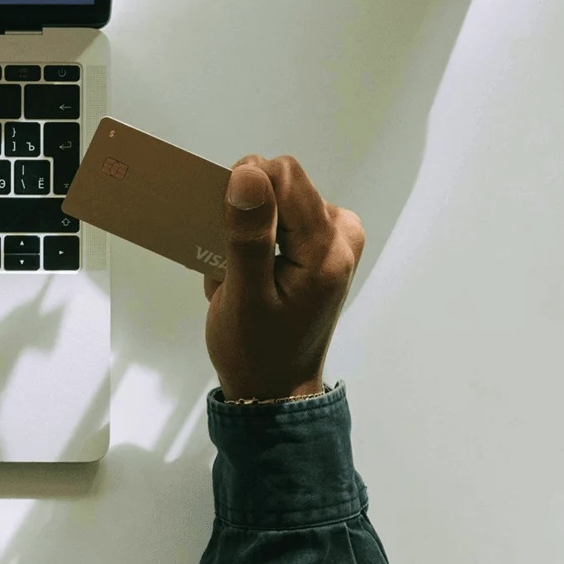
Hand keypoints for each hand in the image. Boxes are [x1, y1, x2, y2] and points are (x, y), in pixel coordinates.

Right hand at [204, 155, 364, 401]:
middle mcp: (342, 233)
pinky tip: (249, 278)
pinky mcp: (325, 247)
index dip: (243, 189)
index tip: (221, 231)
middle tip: (231, 269)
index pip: (283, 175)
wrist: (275, 390)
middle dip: (243, 219)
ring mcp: (337, 239)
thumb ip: (248, 235)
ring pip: (277, 203)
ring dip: (246, 235)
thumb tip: (247, 173)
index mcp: (327, 246)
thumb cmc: (256, 351)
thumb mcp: (244, 297)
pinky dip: (257, 244)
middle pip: (281, 187)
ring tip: (239, 279)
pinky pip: (282, 221)